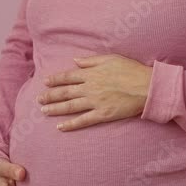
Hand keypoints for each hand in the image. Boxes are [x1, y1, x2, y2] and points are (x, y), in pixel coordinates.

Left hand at [38, 54, 152, 130]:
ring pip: (70, 106)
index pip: (68, 76)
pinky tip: (60, 127)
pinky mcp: (102, 114)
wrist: (147, 87)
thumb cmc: (131, 70)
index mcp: (91, 74)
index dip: (55, 80)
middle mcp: (90, 88)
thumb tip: (75, 61)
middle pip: (65, 92)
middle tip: (38, 99)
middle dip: (50, 95)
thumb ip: (91, 61)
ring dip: (55, 109)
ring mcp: (95, 102)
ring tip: (43, 111)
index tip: (45, 82)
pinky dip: (71, 124)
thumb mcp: (110, 58)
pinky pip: (83, 121)